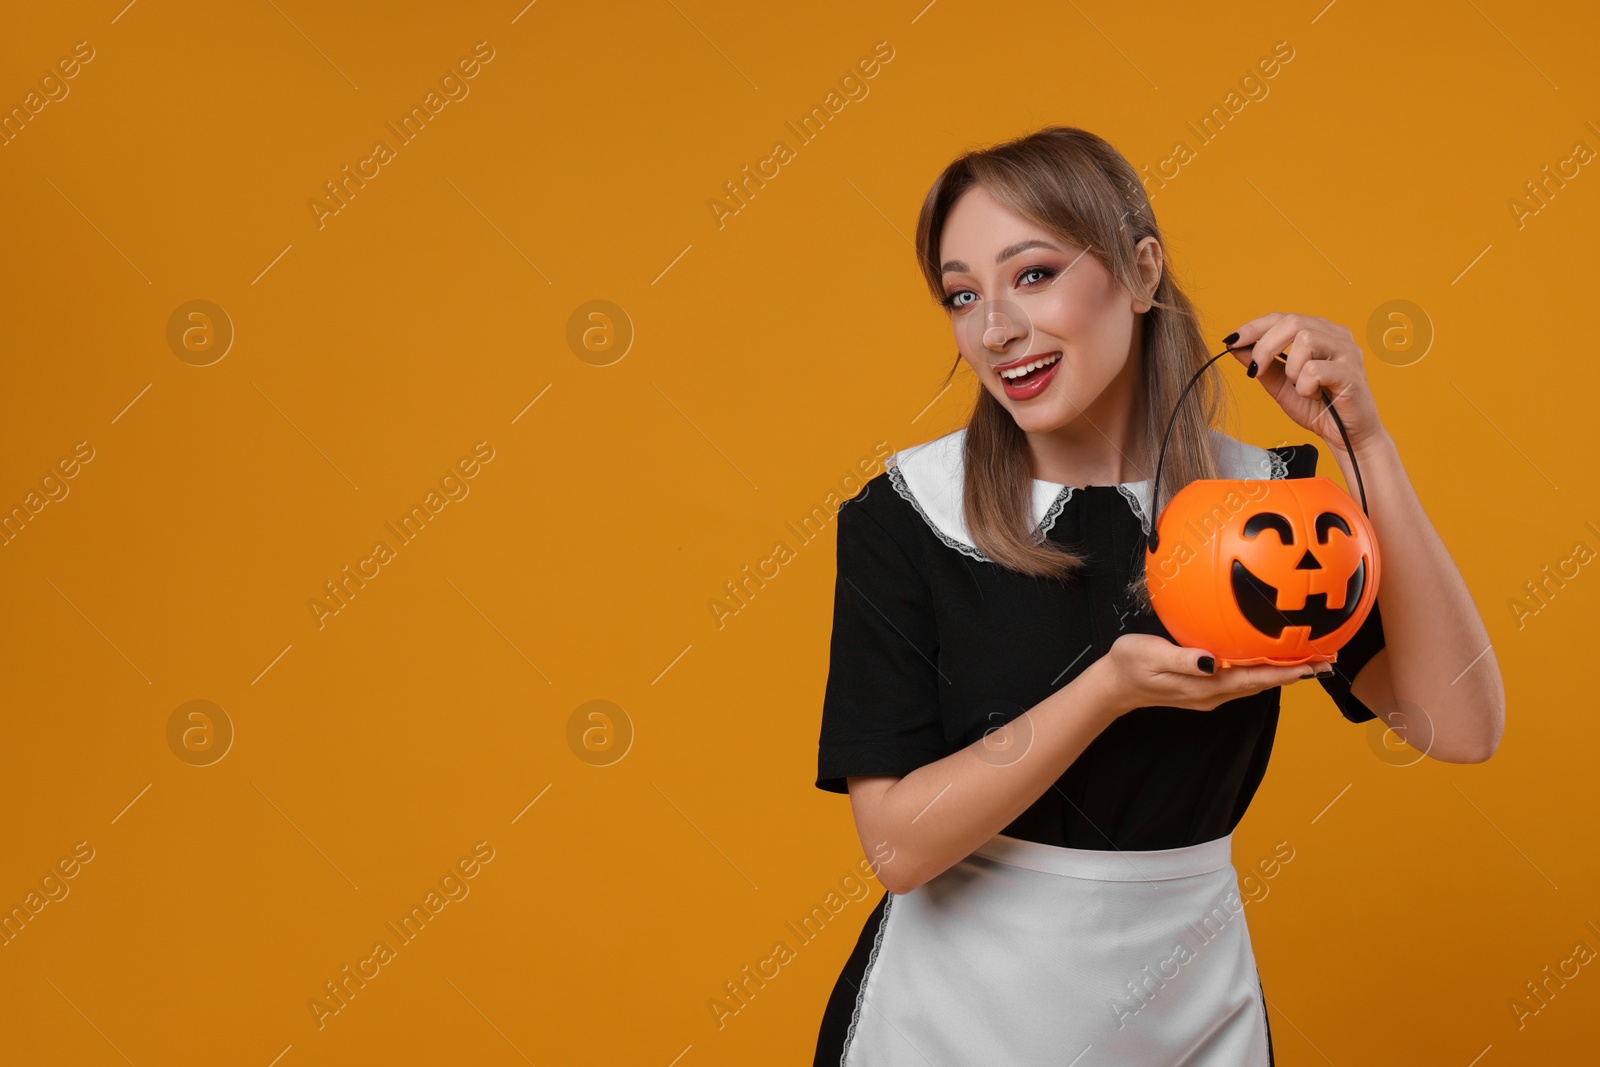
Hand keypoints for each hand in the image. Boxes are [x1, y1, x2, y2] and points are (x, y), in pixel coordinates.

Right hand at [1098, 633, 1330, 715]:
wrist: (1112, 686)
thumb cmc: (1128, 663)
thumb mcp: (1150, 655)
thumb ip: (1182, 659)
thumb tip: (1213, 661)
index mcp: (1205, 685)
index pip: (1256, 678)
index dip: (1287, 672)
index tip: (1316, 665)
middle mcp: (1214, 693)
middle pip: (1263, 683)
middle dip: (1296, 673)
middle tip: (1327, 660)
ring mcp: (1210, 693)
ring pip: (1255, 683)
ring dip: (1283, 673)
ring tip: (1310, 662)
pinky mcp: (1205, 688)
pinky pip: (1242, 679)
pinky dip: (1263, 671)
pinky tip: (1270, 659)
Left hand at [1221, 312, 1385, 456]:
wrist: (1346, 436)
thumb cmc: (1318, 407)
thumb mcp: (1280, 385)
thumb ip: (1261, 365)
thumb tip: (1235, 347)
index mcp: (1319, 332)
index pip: (1282, 317)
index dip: (1254, 327)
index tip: (1231, 341)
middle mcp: (1336, 335)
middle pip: (1293, 321)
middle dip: (1265, 346)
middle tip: (1255, 370)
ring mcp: (1347, 351)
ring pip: (1306, 339)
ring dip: (1291, 369)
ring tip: (1299, 386)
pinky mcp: (1351, 371)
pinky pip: (1315, 369)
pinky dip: (1305, 386)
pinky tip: (1314, 395)